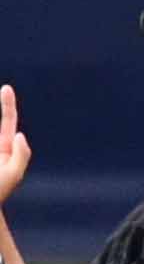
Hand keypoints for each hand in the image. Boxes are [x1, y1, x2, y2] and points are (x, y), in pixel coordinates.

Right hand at [0, 84, 30, 204]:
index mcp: (4, 147)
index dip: (7, 105)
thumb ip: (21, 156)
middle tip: (5, 90)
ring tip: (3, 131)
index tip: (6, 88)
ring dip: (5, 116)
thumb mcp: (13, 176)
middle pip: (0, 121)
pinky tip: (2, 150)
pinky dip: (0, 141)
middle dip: (3, 106)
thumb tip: (20, 135)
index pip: (7, 122)